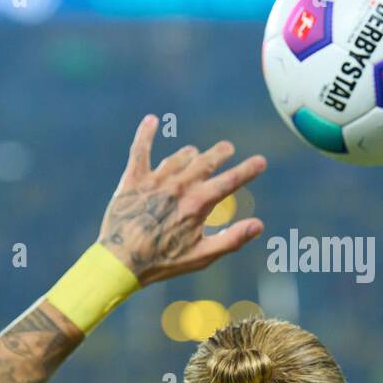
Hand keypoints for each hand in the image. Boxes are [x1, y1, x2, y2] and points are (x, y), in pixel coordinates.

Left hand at [99, 115, 266, 285]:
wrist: (121, 261)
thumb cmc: (163, 262)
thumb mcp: (203, 256)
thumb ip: (232, 239)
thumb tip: (259, 225)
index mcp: (198, 204)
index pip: (230, 181)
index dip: (247, 170)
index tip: (261, 161)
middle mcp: (179, 186)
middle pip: (206, 161)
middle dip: (220, 153)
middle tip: (227, 148)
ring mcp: (156, 180)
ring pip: (179, 157)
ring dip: (191, 154)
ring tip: (195, 154)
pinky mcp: (133, 179)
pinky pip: (140, 150)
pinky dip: (146, 134)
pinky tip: (151, 120)